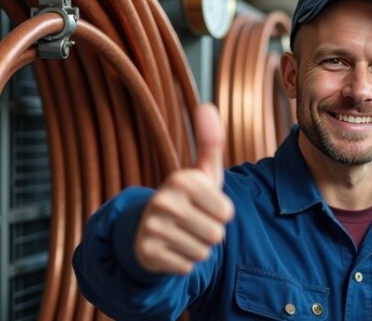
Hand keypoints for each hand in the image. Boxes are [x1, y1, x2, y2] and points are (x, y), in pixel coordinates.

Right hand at [133, 103, 234, 274]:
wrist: (145, 229)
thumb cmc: (185, 199)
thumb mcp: (200, 173)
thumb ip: (210, 141)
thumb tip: (207, 105)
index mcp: (182, 180)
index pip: (226, 213)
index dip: (220, 213)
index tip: (202, 206)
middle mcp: (164, 201)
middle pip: (216, 235)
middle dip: (209, 233)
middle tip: (191, 223)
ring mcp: (153, 228)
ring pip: (202, 252)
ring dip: (197, 248)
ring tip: (181, 235)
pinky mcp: (148, 253)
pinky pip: (187, 267)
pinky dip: (183, 262)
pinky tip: (171, 249)